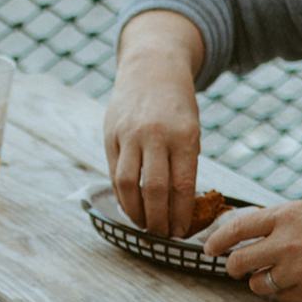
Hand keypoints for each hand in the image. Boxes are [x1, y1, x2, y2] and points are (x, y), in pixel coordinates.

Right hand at [104, 12, 202, 235]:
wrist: (151, 68)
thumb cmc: (177, 106)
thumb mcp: (191, 129)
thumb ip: (184, 162)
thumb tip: (179, 206)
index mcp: (183, 135)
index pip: (182, 186)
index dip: (180, 214)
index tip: (180, 232)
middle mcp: (155, 135)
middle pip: (154, 189)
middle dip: (158, 219)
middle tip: (161, 234)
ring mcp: (129, 134)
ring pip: (128, 184)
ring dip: (135, 211)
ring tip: (143, 224)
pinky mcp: (111, 134)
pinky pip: (114, 172)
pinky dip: (121, 194)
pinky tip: (129, 204)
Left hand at [205, 200, 301, 301]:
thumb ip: (282, 220)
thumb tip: (251, 229)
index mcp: (286, 216)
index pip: (238, 227)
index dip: (218, 239)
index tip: (210, 248)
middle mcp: (286, 243)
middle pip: (240, 261)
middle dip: (233, 267)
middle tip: (235, 268)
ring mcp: (297, 270)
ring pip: (258, 283)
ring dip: (258, 282)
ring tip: (268, 276)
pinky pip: (281, 297)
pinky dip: (283, 293)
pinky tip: (294, 285)